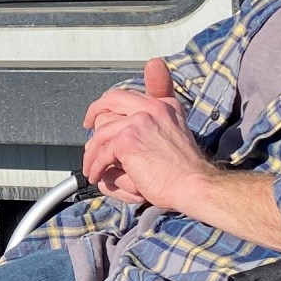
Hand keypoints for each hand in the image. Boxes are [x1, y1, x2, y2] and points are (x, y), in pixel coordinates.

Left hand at [81, 59, 210, 208]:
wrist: (194, 185)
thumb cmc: (184, 170)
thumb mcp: (174, 136)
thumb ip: (156, 124)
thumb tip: (124, 125)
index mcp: (165, 105)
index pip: (130, 95)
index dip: (112, 103)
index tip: (102, 111)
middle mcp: (153, 107)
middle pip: (112, 100)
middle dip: (95, 111)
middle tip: (87, 125)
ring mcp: (140, 121)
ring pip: (102, 131)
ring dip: (92, 151)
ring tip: (91, 166)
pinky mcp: (128, 140)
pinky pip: (102, 153)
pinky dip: (95, 166)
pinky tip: (96, 175)